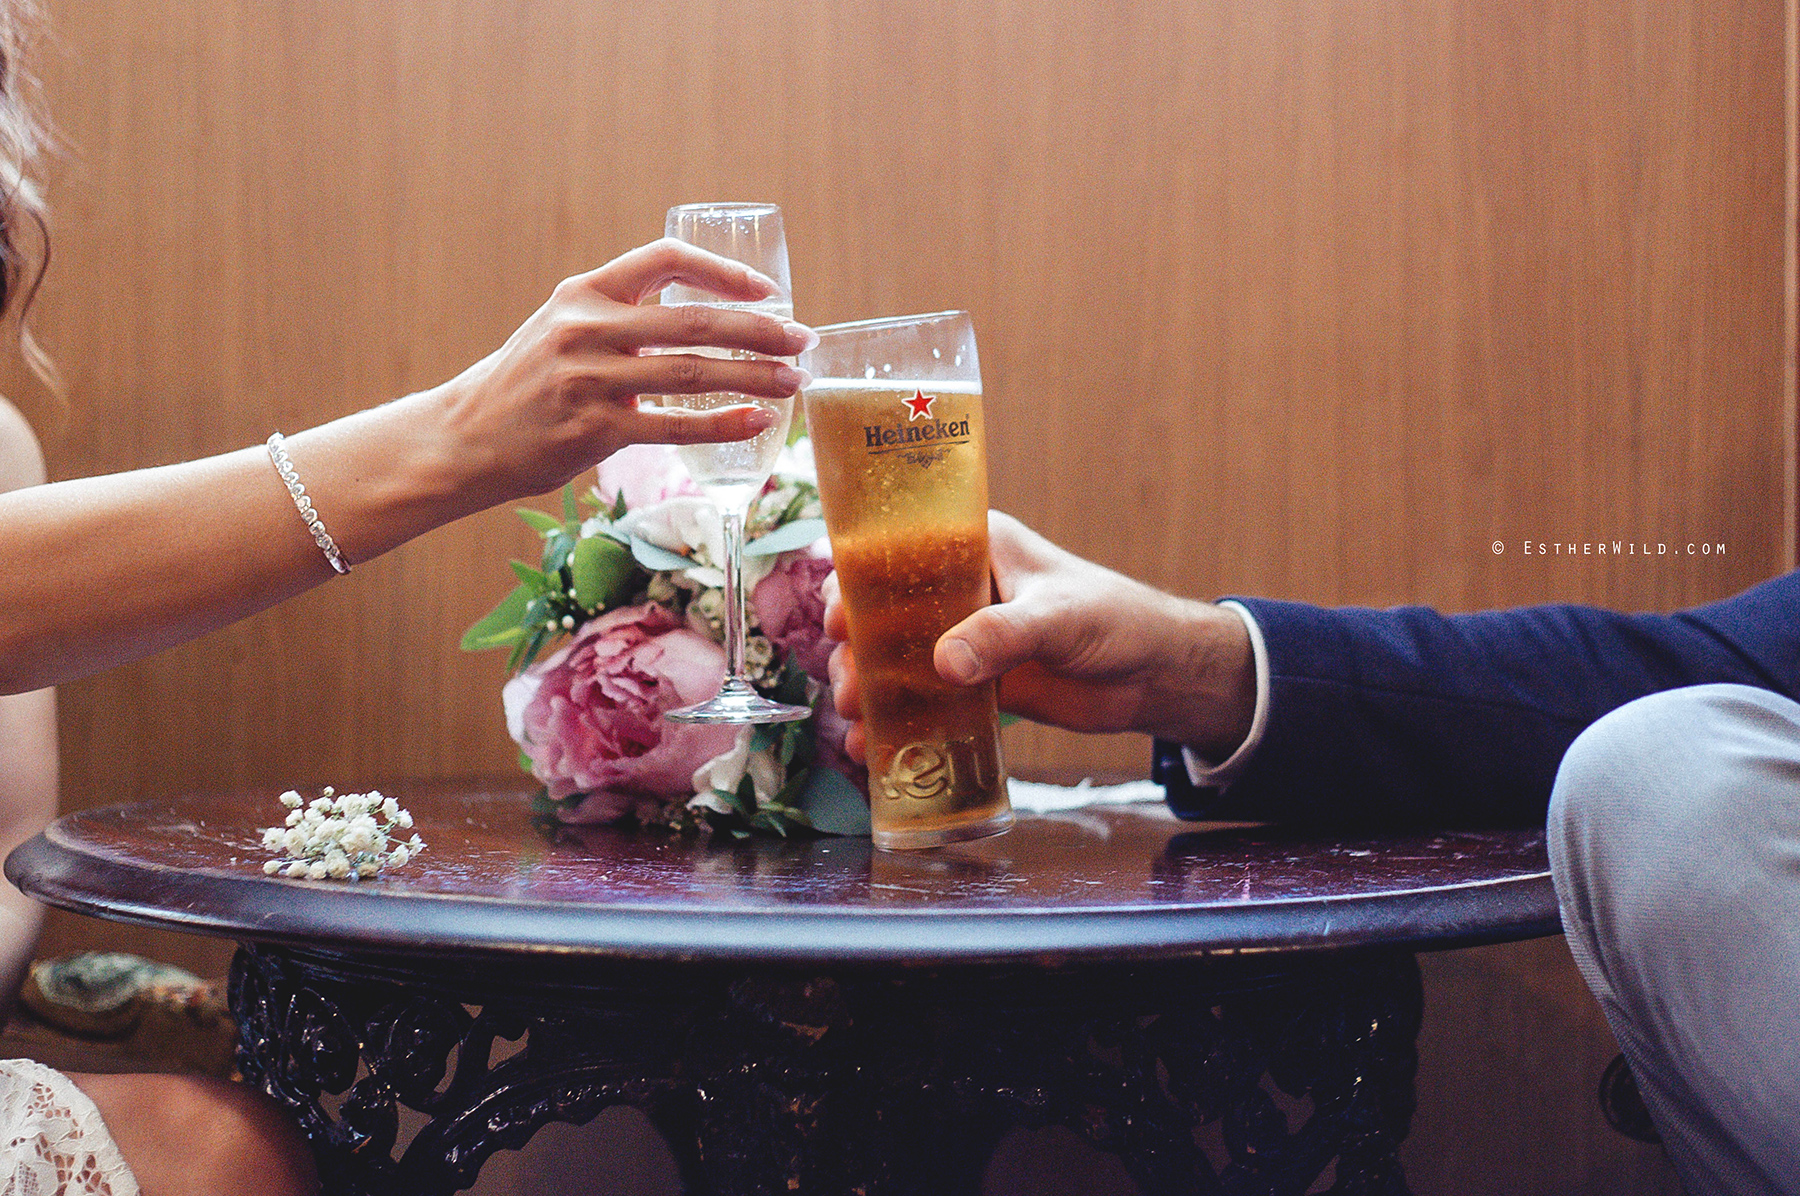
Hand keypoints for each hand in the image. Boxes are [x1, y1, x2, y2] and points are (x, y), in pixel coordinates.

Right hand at [423, 238, 816, 512]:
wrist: (462, 439)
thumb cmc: (524, 385)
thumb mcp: (561, 328)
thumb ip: (619, 318)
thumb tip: (695, 318)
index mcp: (584, 292)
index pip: (665, 258)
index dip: (723, 270)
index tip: (766, 289)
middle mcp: (587, 327)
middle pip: (695, 320)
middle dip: (760, 330)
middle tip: (803, 339)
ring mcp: (590, 379)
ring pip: (693, 373)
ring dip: (754, 377)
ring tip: (794, 381)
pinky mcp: (595, 430)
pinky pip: (676, 425)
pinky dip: (724, 424)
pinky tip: (757, 422)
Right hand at [825, 511, 1255, 762]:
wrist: (1157, 674)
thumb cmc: (1116, 619)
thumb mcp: (1058, 618)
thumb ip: (1002, 636)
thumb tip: (943, 664)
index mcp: (971, 546)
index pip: (895, 551)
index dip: (854, 581)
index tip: (837, 620)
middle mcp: (956, 589)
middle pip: (881, 613)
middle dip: (854, 652)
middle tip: (850, 690)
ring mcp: (962, 638)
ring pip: (893, 660)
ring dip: (866, 690)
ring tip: (856, 724)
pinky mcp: (974, 684)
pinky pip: (922, 701)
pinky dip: (895, 723)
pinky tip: (871, 751)